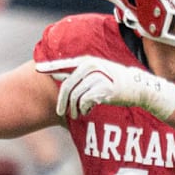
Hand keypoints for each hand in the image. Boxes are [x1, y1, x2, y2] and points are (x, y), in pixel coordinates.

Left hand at [35, 56, 174, 119]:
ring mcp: (97, 77)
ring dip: (74, 108)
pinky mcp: (103, 89)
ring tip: (78, 114)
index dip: (49, 67)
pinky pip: (85, 102)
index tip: (36, 70)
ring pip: (75, 96)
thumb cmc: (115, 82)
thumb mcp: (96, 73)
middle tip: (61, 112)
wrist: (138, 88)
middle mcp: (91, 66)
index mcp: (87, 61)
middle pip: (67, 85)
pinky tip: (88, 111)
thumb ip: (77, 74)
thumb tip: (54, 73)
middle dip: (62, 101)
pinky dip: (84, 109)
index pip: (63, 64)